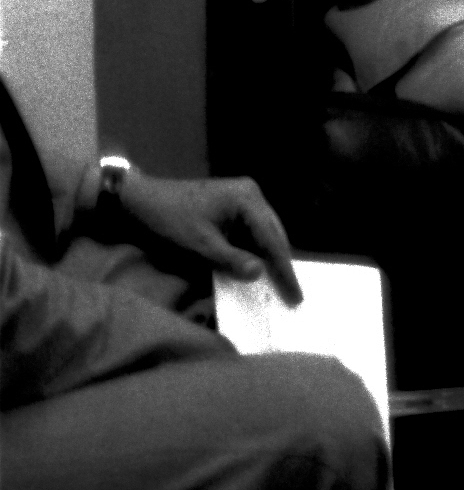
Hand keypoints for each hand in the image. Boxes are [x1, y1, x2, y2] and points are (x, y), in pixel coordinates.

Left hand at [109, 169, 300, 304]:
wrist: (141, 200)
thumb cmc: (169, 220)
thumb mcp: (200, 245)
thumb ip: (231, 260)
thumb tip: (260, 274)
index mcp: (247, 199)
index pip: (272, 239)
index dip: (285, 270)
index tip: (296, 295)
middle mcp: (250, 194)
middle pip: (274, 234)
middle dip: (282, 264)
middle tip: (293, 294)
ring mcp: (242, 198)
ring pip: (264, 234)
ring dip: (270, 259)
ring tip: (281, 285)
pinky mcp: (231, 207)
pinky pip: (250, 232)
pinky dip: (255, 251)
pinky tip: (257, 269)